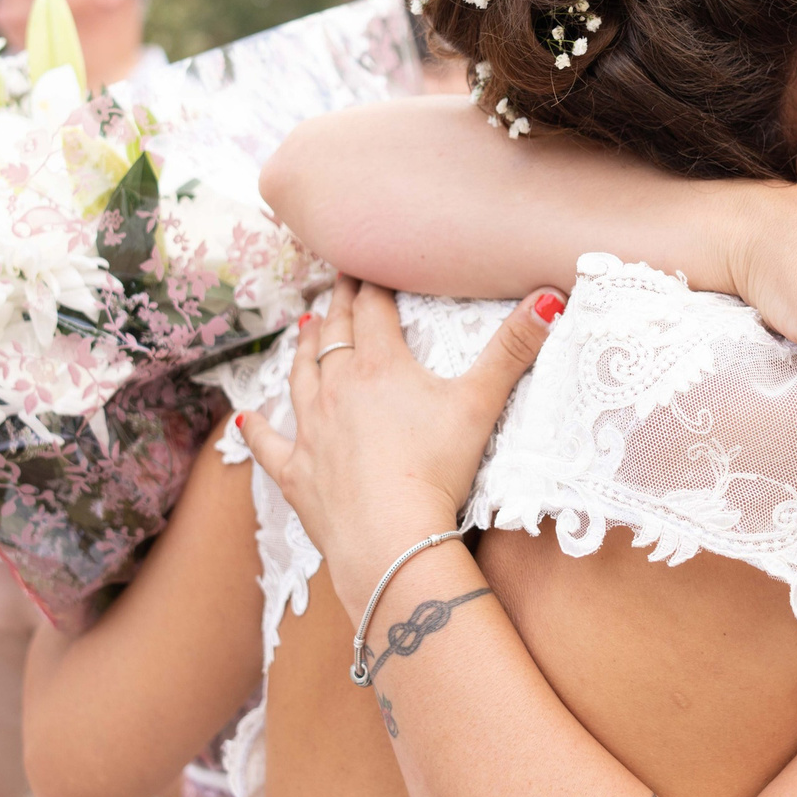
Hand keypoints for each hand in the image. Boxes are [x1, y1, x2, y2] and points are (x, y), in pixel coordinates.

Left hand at [239, 276, 558, 603]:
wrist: (390, 536)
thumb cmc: (438, 468)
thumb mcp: (481, 403)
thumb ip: (514, 349)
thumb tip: (552, 296)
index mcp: (380, 366)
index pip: (374, 310)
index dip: (373, 282)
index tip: (368, 260)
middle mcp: (337, 388)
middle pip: (336, 335)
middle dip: (339, 304)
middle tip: (338, 280)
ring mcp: (311, 430)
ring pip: (300, 377)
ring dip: (303, 350)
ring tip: (304, 328)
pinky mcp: (296, 473)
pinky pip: (268, 445)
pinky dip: (256, 430)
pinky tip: (245, 419)